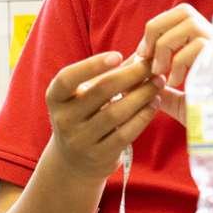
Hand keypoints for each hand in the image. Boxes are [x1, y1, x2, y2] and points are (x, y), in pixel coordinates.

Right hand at [45, 51, 164, 180]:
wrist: (74, 161)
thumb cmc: (84, 114)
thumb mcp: (84, 93)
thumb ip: (108, 72)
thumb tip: (141, 51)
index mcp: (55, 97)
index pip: (67, 78)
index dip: (92, 65)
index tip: (118, 55)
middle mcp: (63, 119)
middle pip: (100, 91)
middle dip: (130, 75)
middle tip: (151, 65)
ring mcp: (80, 140)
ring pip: (116, 113)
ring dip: (141, 95)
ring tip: (158, 82)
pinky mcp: (99, 156)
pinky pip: (125, 134)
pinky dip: (142, 116)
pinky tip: (154, 104)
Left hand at [133, 3, 212, 126]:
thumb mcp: (181, 101)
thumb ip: (162, 90)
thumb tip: (136, 81)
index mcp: (208, 43)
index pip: (179, 15)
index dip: (156, 29)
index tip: (142, 55)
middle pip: (184, 11)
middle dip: (157, 29)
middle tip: (146, 57)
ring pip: (190, 23)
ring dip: (166, 46)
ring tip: (160, 72)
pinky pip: (198, 45)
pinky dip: (179, 62)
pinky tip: (176, 83)